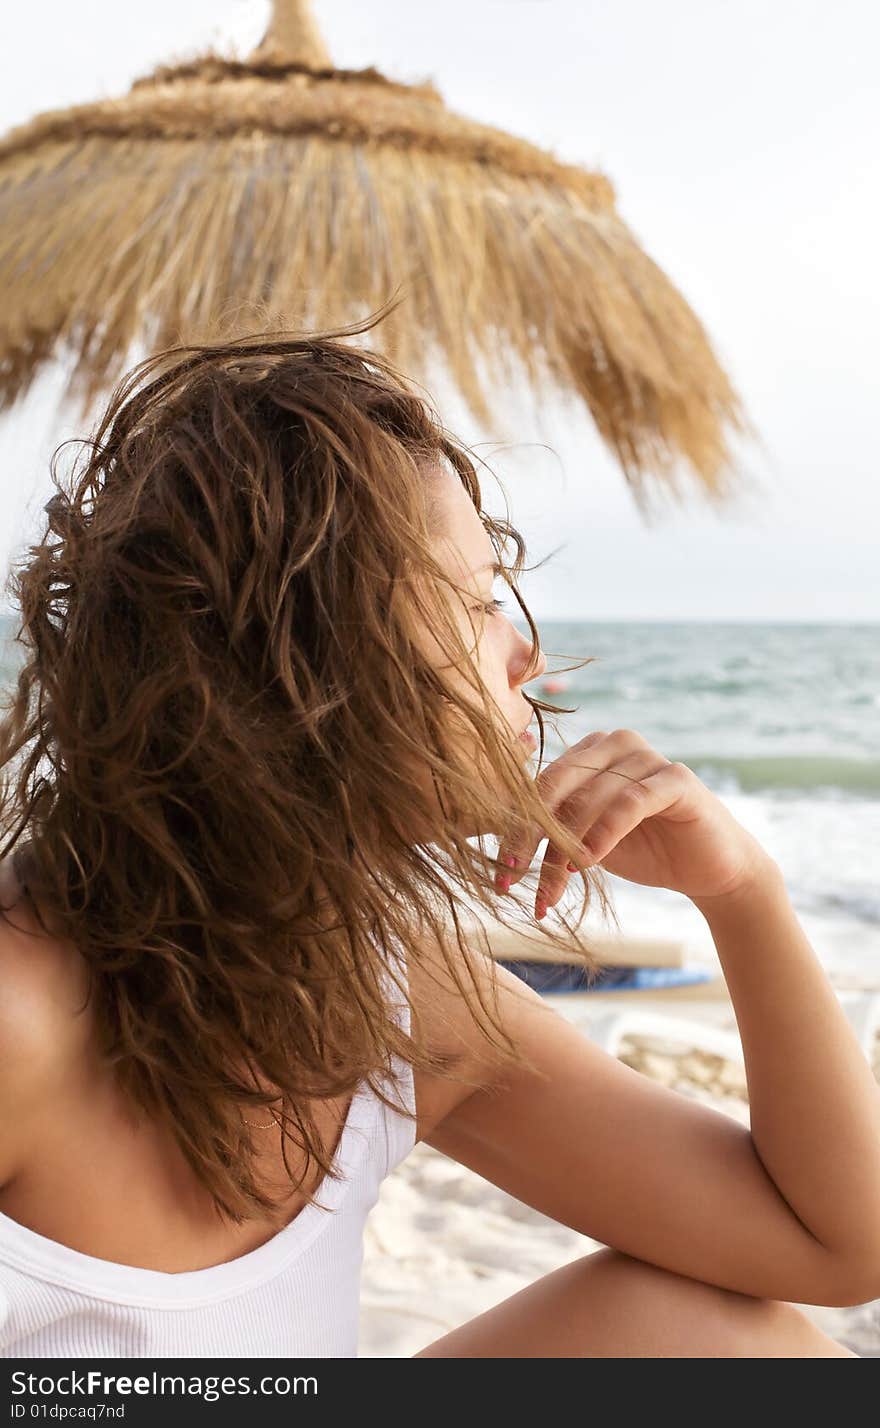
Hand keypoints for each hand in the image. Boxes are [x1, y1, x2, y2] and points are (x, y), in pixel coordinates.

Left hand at [496, 729, 772, 917]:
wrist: (708, 869)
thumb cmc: (643, 851)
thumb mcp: (586, 841)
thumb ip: (551, 831)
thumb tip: (494, 844)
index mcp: (588, 753)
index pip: (537, 786)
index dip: (513, 829)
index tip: (499, 873)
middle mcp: (614, 744)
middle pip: (555, 787)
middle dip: (529, 836)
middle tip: (511, 877)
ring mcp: (647, 757)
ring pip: (587, 798)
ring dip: (563, 846)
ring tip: (552, 886)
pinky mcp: (677, 778)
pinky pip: (629, 801)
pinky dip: (603, 833)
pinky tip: (588, 862)